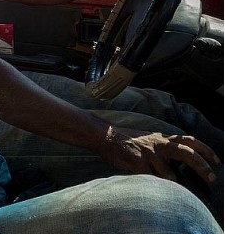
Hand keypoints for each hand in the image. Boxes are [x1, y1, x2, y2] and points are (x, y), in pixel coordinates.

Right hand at [101, 126, 219, 183]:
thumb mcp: (149, 139)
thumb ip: (165, 147)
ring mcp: (149, 154)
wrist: (105, 136)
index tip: (217, 161)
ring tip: (158, 178)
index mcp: (163, 138)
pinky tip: (145, 179)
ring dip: (168, 181)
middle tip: (212, 178)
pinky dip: (152, 183)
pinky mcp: (138, 163)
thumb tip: (181, 161)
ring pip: (170, 174)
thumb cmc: (128, 141)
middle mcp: (159, 144)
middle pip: (187, 153)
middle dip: (202, 167)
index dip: (205, 150)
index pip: (189, 141)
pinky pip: (151, 179)